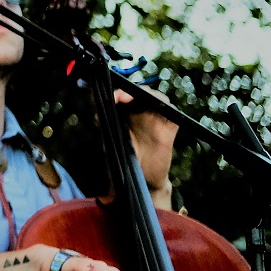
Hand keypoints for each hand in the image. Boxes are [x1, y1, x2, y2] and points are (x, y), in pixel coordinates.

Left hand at [116, 85, 181, 206]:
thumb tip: (98, 114)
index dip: (118, 92)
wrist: (142, 179)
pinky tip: (158, 106)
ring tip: (137, 98)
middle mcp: (142, 113)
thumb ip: (108, 126)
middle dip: (131, 91)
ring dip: (149, 94)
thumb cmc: (126, 159)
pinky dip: (167, 106)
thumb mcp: (113, 141)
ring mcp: (157, 119)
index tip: (111, 97)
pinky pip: (172, 113)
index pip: (124, 95)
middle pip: (141, 93)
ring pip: (157, 98)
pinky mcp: (169, 128)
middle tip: (120, 97)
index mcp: (127, 113)